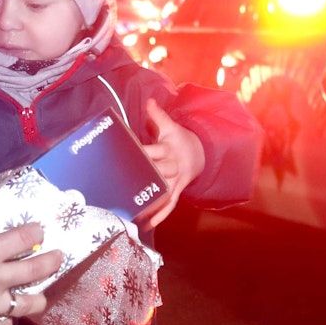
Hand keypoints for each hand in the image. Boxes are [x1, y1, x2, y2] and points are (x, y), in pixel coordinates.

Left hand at [141, 98, 204, 227]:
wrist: (201, 153)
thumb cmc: (179, 139)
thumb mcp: (171, 126)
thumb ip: (158, 115)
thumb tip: (150, 100)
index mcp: (169, 150)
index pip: (153, 151)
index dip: (143, 153)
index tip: (128, 154)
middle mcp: (172, 166)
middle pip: (157, 173)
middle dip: (144, 179)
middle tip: (124, 187)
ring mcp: (175, 180)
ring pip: (163, 192)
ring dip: (151, 202)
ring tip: (135, 214)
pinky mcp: (177, 190)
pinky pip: (170, 204)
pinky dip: (161, 215)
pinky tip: (149, 224)